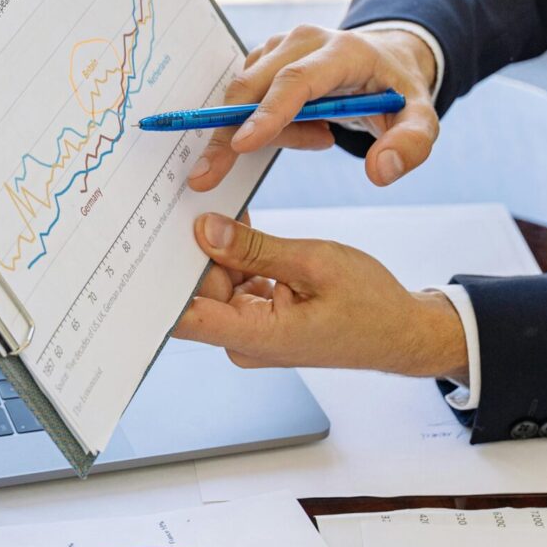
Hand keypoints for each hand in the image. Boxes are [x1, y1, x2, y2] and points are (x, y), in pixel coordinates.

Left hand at [174, 213, 468, 378]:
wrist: (400, 333)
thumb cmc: (370, 305)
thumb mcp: (314, 262)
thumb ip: (256, 249)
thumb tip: (206, 230)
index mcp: (257, 337)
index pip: (184, 318)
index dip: (160, 284)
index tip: (146, 247)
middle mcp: (245, 341)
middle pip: (198, 292)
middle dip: (197, 251)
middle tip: (197, 205)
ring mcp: (251, 333)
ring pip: (216, 285)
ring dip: (222, 253)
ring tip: (228, 215)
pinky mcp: (259, 322)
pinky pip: (234, 287)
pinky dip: (239, 261)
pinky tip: (247, 234)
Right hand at [187, 26, 437, 190]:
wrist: (385, 61)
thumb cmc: (398, 93)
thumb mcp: (421, 120)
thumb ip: (411, 145)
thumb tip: (379, 171)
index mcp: (342, 51)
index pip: (296, 81)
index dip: (267, 113)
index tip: (240, 145)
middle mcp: (304, 40)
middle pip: (253, 87)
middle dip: (227, 133)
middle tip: (207, 176)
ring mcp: (279, 46)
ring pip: (247, 96)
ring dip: (268, 132)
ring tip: (320, 138)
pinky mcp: (265, 58)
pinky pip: (247, 99)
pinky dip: (265, 125)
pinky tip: (307, 129)